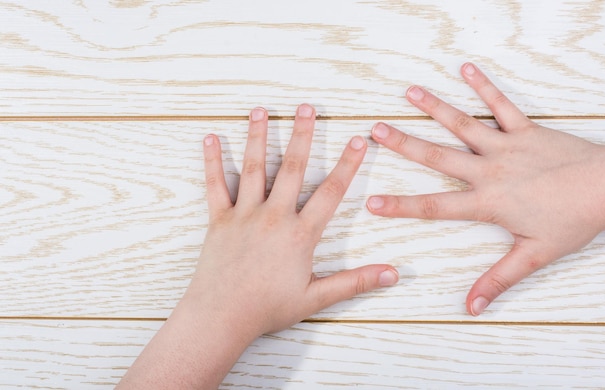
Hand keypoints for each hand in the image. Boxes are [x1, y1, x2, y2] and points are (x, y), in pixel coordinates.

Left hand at [118, 104, 397, 388]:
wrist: (221, 316)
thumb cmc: (268, 308)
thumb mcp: (317, 297)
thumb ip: (356, 282)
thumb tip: (393, 274)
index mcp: (300, 233)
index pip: (331, 192)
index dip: (348, 164)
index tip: (358, 140)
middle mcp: (274, 216)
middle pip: (291, 168)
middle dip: (301, 135)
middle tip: (306, 108)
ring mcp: (245, 215)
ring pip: (253, 168)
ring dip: (257, 136)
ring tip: (260, 110)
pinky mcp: (219, 220)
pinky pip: (216, 185)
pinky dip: (212, 161)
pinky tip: (210, 138)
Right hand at [366, 63, 604, 315]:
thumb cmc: (572, 221)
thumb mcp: (533, 256)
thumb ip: (498, 280)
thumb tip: (471, 307)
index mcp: (487, 202)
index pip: (435, 206)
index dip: (400, 206)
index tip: (372, 202)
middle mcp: (489, 170)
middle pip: (438, 156)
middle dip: (403, 144)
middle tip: (376, 131)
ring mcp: (506, 145)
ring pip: (463, 124)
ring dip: (434, 108)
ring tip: (409, 93)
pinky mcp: (525, 129)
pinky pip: (500, 104)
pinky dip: (483, 86)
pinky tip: (466, 69)